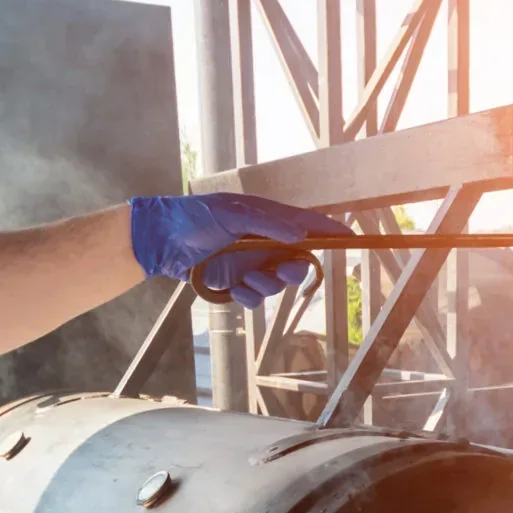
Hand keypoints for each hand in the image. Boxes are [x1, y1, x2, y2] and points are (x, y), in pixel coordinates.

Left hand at [129, 193, 352, 307]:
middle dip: (296, 270)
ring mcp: (251, 265)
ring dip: (267, 285)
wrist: (162, 240)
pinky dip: (249, 296)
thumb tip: (303, 234)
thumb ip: (271, 224)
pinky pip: (255, 298)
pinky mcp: (236, 284)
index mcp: (268, 220)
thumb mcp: (235, 214)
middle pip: (298, 261)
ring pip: (277, 284)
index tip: (350, 237)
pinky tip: (235, 288)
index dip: (329, 232)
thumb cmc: (197, 216)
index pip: (307, 225)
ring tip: (247, 279)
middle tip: (287, 269)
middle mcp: (264, 243)